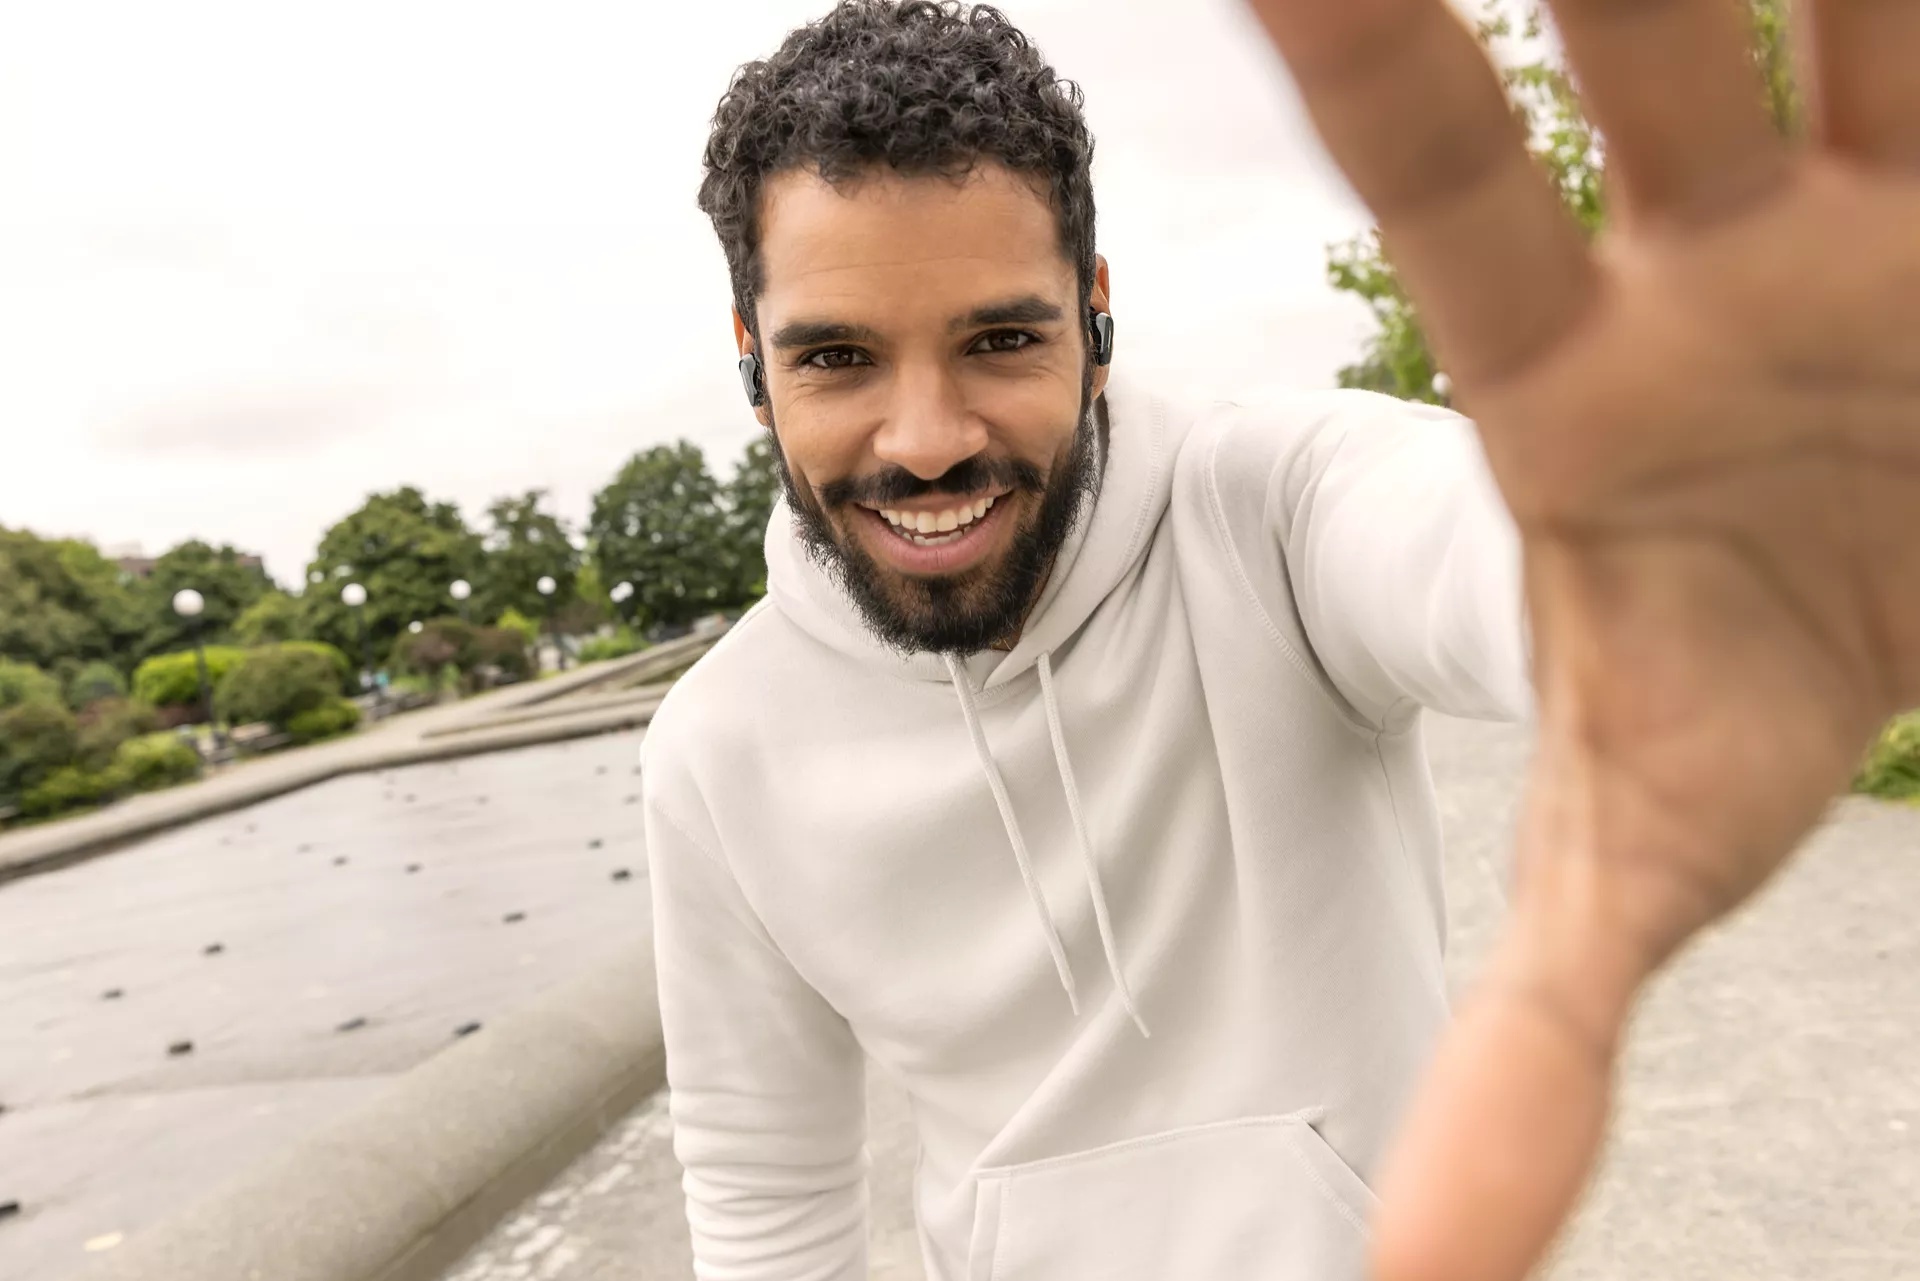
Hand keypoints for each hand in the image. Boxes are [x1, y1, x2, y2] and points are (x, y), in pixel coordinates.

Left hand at [1241, 1, 1919, 1276]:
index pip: (1448, 187)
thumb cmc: (1758, 697)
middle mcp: (1719, 247)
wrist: (1911, 592)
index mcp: (1580, 381)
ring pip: (1845, 1)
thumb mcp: (1635, 866)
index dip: (1370, 51)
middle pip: (1631, 33)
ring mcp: (1884, 193)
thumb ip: (1526, 1056)